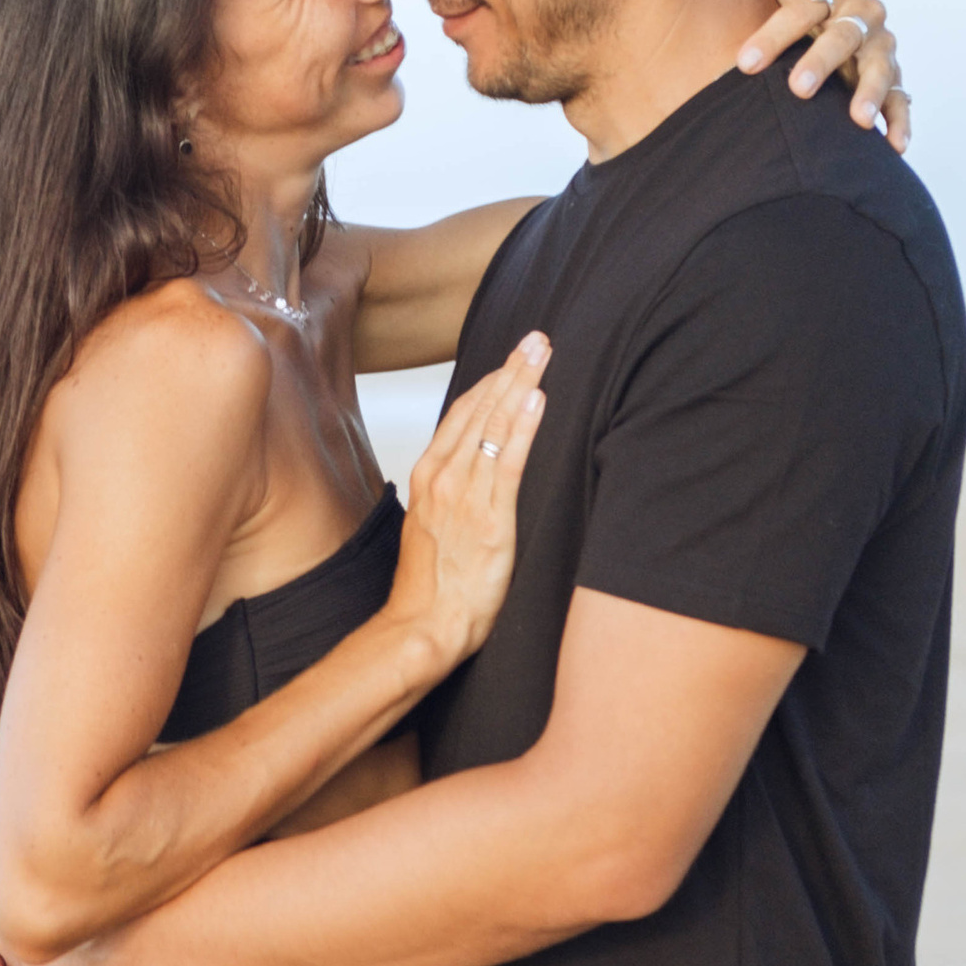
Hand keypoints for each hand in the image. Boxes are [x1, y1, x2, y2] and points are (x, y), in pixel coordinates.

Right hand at [386, 334, 548, 666]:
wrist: (424, 627)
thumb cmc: (433, 588)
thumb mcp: (436, 529)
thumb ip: (454, 496)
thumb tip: (478, 477)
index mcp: (429, 476)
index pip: (462, 415)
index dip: (490, 382)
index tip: (512, 359)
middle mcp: (444, 478)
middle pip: (480, 410)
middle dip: (510, 370)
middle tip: (536, 339)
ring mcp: (465, 496)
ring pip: (494, 426)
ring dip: (521, 383)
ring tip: (542, 353)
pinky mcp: (490, 519)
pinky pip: (509, 462)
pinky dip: (523, 427)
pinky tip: (537, 398)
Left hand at [736, 0, 909, 152]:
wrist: (823, 17)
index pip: (804, 8)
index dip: (774, 35)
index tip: (743, 63)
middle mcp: (865, 16)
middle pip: (844, 38)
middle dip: (822, 62)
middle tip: (798, 89)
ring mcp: (881, 48)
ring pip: (879, 67)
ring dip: (869, 92)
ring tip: (857, 119)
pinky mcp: (891, 78)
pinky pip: (901, 99)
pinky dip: (900, 121)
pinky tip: (892, 145)